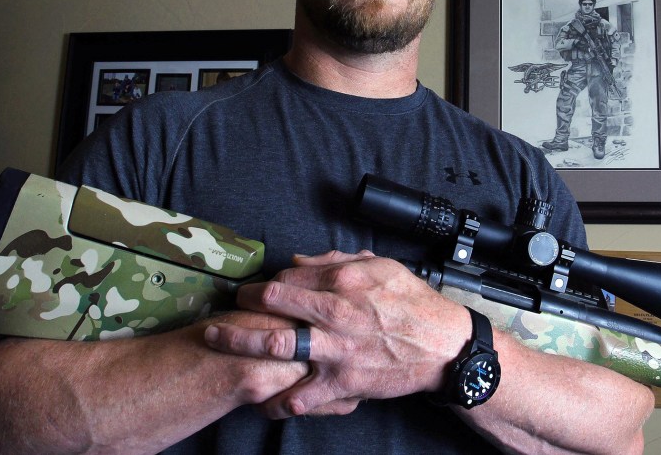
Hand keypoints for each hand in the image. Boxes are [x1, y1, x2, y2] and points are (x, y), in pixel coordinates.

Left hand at [203, 250, 470, 418]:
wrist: (444, 346)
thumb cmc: (416, 304)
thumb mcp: (384, 267)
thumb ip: (339, 260)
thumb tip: (301, 260)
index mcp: (345, 280)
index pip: (290, 274)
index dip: (270, 280)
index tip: (261, 288)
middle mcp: (335, 311)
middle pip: (272, 302)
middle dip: (242, 302)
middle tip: (227, 306)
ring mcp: (336, 349)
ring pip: (276, 345)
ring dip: (239, 342)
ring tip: (215, 339)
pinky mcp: (342, 382)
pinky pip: (300, 395)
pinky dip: (277, 400)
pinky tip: (261, 400)